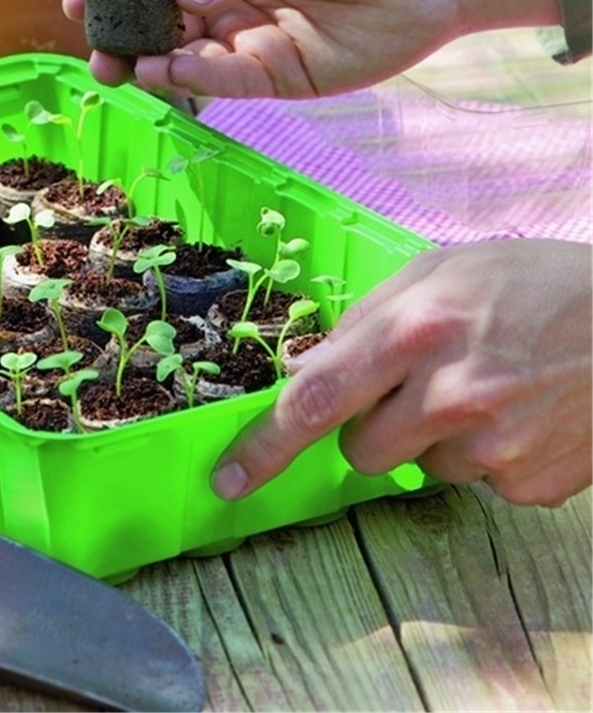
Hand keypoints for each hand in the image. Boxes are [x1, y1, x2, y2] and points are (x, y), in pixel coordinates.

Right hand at [63, 0, 559, 99]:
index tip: (76, 1)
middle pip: (160, 22)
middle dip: (124, 36)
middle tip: (96, 51)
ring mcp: (250, 40)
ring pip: (185, 57)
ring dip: (151, 63)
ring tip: (123, 66)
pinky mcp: (279, 77)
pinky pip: (227, 82)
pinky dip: (195, 80)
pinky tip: (170, 73)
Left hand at [210, 239, 592, 508]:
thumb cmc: (529, 282)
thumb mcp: (436, 272)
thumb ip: (363, 323)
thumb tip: (301, 375)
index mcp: (415, 331)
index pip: (316, 401)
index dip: (265, 446)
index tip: (228, 478)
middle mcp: (450, 395)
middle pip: (359, 450)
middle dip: (371, 425)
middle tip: (418, 382)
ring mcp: (494, 449)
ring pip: (418, 468)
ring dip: (433, 437)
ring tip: (485, 386)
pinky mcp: (530, 486)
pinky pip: (475, 484)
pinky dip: (484, 455)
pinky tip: (519, 411)